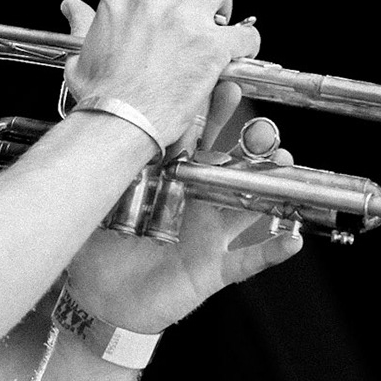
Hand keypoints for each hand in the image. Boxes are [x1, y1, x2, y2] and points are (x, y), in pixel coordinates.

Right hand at [60, 0, 261, 152]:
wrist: (117, 123)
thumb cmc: (99, 96)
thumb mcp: (80, 54)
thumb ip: (81, 24)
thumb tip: (70, 7)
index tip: (171, 11)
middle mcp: (150, 1)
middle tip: (199, 16)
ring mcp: (182, 20)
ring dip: (222, 9)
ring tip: (221, 31)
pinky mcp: (210, 45)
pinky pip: (244, 32)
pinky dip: (246, 42)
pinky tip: (239, 55)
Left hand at [63, 78, 304, 334]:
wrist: (100, 295)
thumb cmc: (99, 245)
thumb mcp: (98, 202)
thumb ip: (103, 170)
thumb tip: (88, 132)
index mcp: (172, 179)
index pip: (198, 139)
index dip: (215, 113)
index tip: (227, 86)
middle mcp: (197, 202)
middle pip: (234, 167)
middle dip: (252, 145)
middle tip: (263, 130)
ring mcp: (209, 234)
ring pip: (248, 206)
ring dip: (270, 186)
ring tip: (284, 165)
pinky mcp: (213, 269)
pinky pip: (248, 260)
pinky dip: (272, 251)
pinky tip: (292, 239)